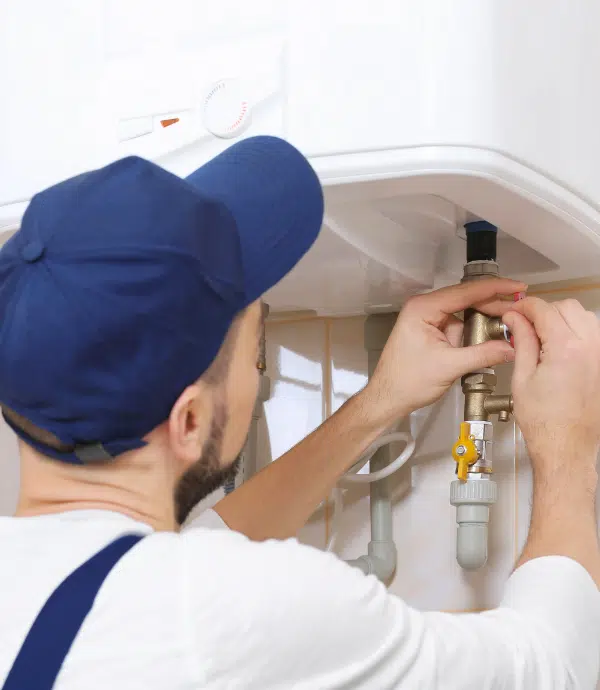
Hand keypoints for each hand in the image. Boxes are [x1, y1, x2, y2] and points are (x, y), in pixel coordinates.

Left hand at [362, 279, 525, 424]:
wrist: (388, 397)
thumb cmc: (407, 381)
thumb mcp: (449, 367)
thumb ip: (483, 354)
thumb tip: (512, 347)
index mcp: (423, 308)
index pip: (465, 292)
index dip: (495, 288)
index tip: (518, 287)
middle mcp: (424, 307)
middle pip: (466, 299)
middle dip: (493, 307)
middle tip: (519, 310)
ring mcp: (427, 319)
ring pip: (464, 314)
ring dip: (483, 322)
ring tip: (508, 328)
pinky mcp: (431, 331)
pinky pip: (458, 326)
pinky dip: (473, 333)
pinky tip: (488, 340)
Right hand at [503, 297, 599, 469]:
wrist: (566, 448)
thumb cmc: (545, 423)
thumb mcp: (522, 378)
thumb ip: (521, 341)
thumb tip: (515, 320)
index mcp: (566, 349)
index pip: (544, 310)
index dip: (524, 307)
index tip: (514, 312)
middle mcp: (591, 349)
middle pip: (567, 307)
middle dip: (544, 311)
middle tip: (526, 325)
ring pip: (585, 317)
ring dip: (564, 319)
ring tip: (544, 338)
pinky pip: (595, 335)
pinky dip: (578, 332)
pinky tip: (562, 347)